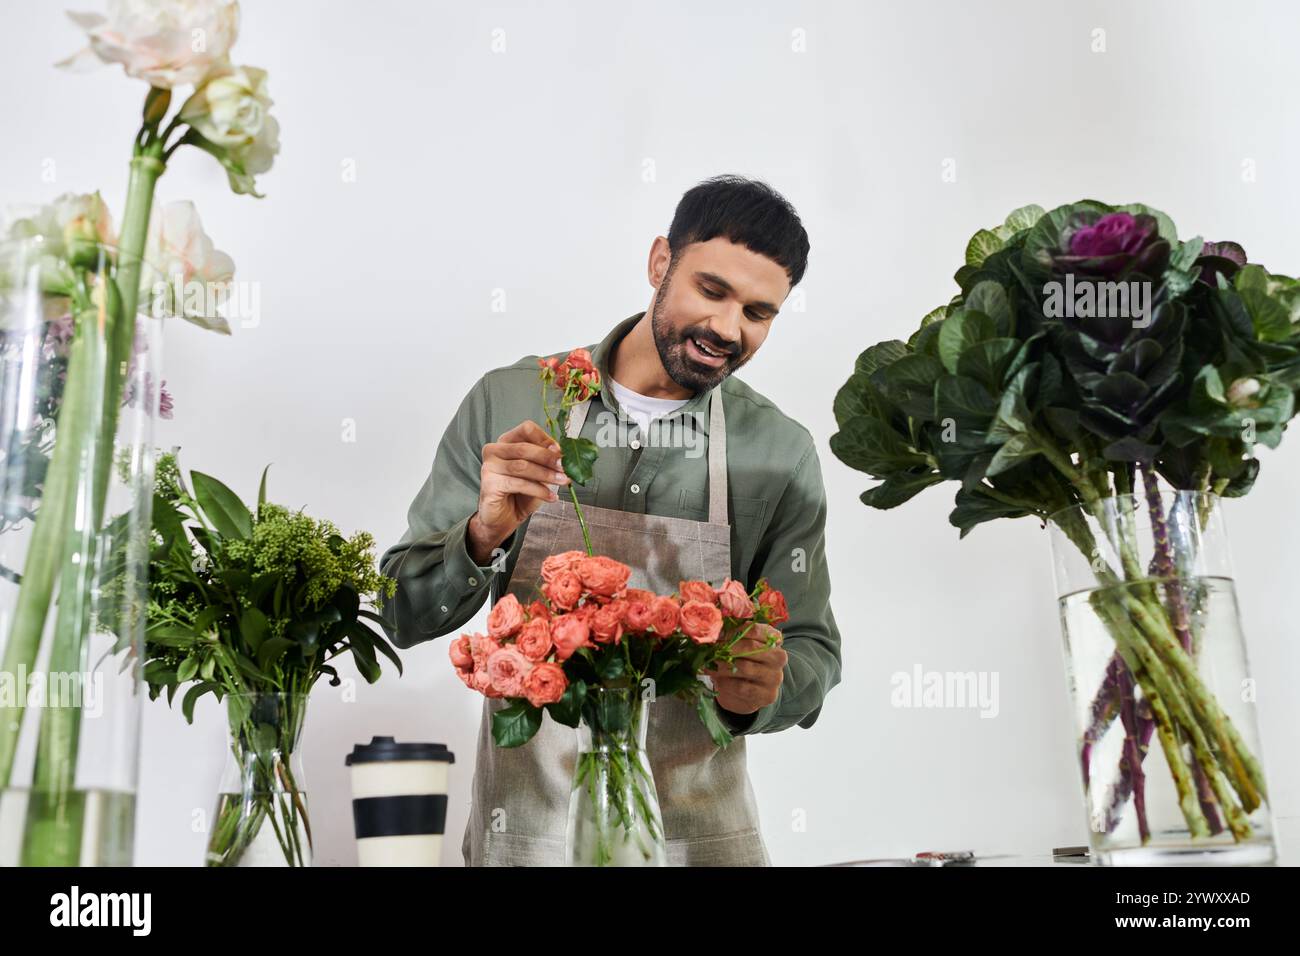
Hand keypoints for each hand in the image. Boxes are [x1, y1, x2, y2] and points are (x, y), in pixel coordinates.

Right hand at [468, 420, 569, 563]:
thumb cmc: (520, 494)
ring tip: (563, 482)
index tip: (561, 451)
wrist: (503, 519)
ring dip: (547, 475)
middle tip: (566, 467)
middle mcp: (494, 451)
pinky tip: (550, 497)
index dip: (545, 439)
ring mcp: (489, 467)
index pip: (526, 429)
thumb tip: (564, 454)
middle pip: (525, 448)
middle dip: (549, 458)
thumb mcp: (537, 474)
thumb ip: (546, 461)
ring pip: (523, 466)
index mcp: (506, 442)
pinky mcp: (489, 484)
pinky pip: (518, 484)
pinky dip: (538, 491)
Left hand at [703, 622, 786, 715]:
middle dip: (726, 648)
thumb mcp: (739, 647)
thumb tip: (713, 631)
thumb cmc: (741, 662)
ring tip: (706, 665)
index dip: (733, 631)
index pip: (755, 630)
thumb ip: (732, 638)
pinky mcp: (767, 695)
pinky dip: (726, 683)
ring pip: (745, 667)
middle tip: (708, 649)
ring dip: (722, 666)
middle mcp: (778, 657)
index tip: (715, 634)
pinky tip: (716, 681)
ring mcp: (774, 677)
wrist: (748, 692)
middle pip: (750, 647)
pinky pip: (742, 687)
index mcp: (773, 639)